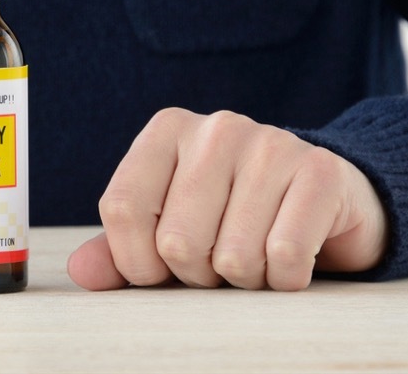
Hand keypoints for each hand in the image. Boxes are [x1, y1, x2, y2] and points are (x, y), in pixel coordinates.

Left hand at [68, 108, 386, 290]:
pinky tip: (289, 262)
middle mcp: (216, 127)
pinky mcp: (320, 171)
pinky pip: (284, 255)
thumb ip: (121, 248)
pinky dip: (284, 280)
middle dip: (198, 275)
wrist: (325, 202)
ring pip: (232, 256)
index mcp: (167, 131)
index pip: (122, 208)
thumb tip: (82, 271)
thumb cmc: (233, 217)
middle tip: (220, 259)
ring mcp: (270, 143)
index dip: (136, 261)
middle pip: (176, 241)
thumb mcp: (170, 226)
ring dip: (245, 280)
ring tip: (256, 255)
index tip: (159, 271)